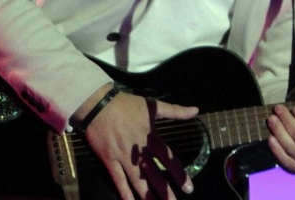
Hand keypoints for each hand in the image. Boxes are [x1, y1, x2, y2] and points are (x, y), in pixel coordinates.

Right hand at [79, 85, 198, 199]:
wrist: (99, 105)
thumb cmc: (127, 105)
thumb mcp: (153, 105)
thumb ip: (175, 110)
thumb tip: (196, 110)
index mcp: (151, 138)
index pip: (169, 159)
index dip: (179, 174)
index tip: (188, 188)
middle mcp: (139, 151)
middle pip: (155, 175)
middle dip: (165, 192)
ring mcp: (124, 158)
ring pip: (138, 181)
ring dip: (148, 196)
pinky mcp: (109, 161)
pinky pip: (118, 180)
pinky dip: (124, 193)